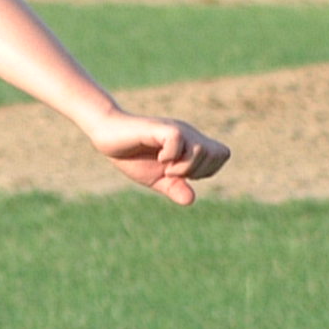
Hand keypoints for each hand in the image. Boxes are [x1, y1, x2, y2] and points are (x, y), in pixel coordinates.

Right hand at [79, 110, 229, 205]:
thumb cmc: (131, 155)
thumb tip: (191, 200)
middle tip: (174, 172)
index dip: (208, 170)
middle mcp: (188, 134)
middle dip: (198, 171)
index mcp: (191, 144)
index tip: (183, 175)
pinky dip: (170, 155)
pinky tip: (158, 156)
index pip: (221, 155)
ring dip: (184, 166)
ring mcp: (176, 129)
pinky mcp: (161, 128)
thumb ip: (175, 188)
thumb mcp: (156, 179)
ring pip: (201, 149)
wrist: (106, 135)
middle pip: (218, 153)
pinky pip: (178, 140)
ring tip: (164, 166)